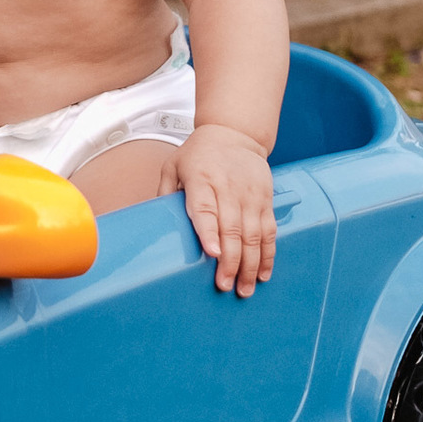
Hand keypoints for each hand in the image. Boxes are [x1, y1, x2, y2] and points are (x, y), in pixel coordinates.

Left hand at [160, 123, 274, 297]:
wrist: (234, 133)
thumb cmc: (198, 154)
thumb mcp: (173, 166)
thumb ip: (164, 193)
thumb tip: (153, 222)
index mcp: (202, 180)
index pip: (206, 209)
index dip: (210, 233)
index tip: (213, 254)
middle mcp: (229, 189)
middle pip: (232, 229)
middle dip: (231, 262)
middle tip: (225, 286)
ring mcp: (250, 195)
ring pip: (254, 235)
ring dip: (250, 264)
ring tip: (244, 288)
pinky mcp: (265, 199)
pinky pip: (269, 231)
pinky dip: (268, 254)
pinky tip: (263, 272)